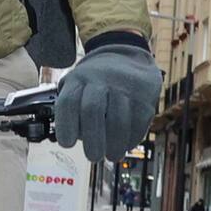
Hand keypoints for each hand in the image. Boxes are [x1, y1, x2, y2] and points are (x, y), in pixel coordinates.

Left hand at [55, 44, 160, 161]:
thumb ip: (70, 109)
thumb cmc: (95, 81)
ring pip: (118, 120)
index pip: (68, 102)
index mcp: (79, 79)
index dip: (66, 126)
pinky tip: (126, 145)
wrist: (127, 54)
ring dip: (115, 145)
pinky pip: (138, 123)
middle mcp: (100, 79)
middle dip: (93, 139)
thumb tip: (70, 141)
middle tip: (93, 156)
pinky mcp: (143, 95)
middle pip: (93, 110)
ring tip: (112, 156)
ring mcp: (124, 86)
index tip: (68, 144)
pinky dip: (131, 139)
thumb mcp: (77, 84)